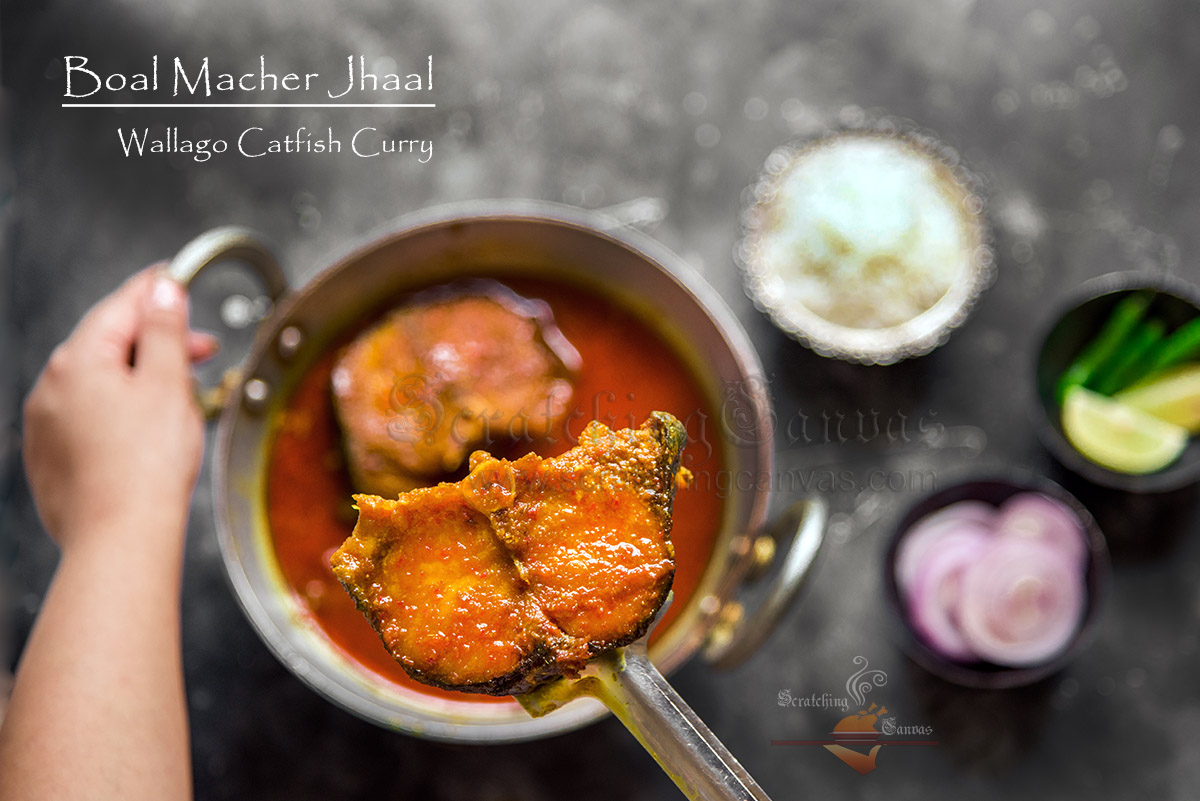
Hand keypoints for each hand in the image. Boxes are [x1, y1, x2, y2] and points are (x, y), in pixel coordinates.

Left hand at [22, 267, 216, 549]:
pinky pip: (88, 419)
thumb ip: (166, 330)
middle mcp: (52, 388)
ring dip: (139, 380)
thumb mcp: (169, 384)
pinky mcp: (50, 458)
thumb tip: (162, 290)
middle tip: (201, 349)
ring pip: (98, 383)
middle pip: (108, 345)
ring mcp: (46, 425)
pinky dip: (119, 413)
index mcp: (78, 361)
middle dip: (156, 342)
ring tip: (180, 397)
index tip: (176, 278)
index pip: (121, 306)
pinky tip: (148, 432)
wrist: (121, 538)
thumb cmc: (146, 468)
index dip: (155, 290)